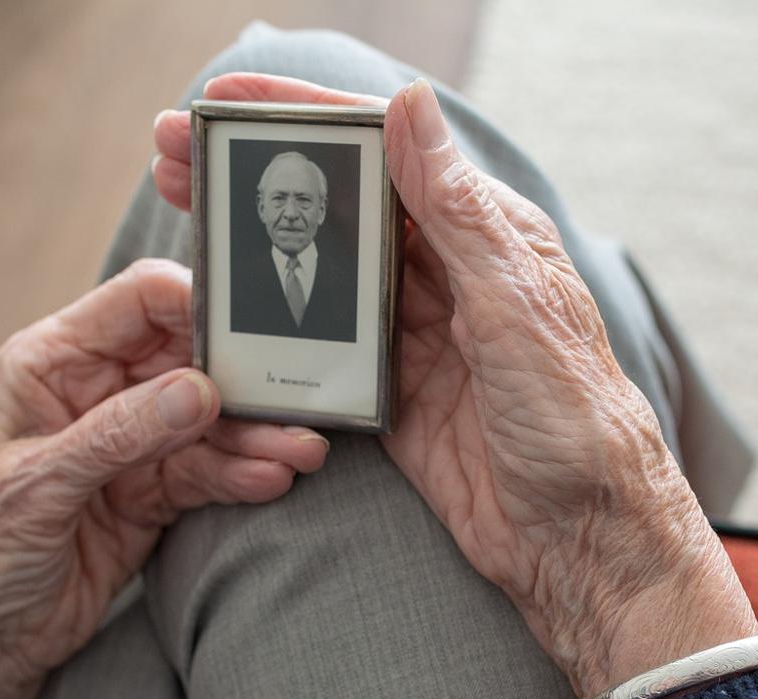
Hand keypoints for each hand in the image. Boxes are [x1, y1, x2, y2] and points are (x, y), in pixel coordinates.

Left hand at [0, 259, 328, 698]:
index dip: (196, 303)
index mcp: (55, 362)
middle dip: (244, 379)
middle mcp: (99, 391)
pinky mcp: (156, 488)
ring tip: (301, 451)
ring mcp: (132, 441)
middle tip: (295, 397)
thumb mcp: (37, 486)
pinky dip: (242, 473)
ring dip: (256, 434)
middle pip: (190, 359)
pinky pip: (209, 469)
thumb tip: (198, 392)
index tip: (249, 325)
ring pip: (210, 420)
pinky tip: (272, 478)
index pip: (139, 303)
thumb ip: (118, 434)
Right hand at [154, 77, 757, 698]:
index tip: (229, 100)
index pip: (386, 152)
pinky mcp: (389, 391)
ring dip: (258, 241)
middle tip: (178, 151)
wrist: (580, 538)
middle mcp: (446, 274)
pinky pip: (320, 347)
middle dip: (260, 173)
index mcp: (484, 233)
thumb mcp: (515, 305)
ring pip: (324, 270)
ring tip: (184, 214)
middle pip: (339, 206)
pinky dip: (274, 326)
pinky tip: (224, 312)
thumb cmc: (576, 419)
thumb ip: (459, 211)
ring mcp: (413, 334)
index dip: (306, 117)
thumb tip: (408, 106)